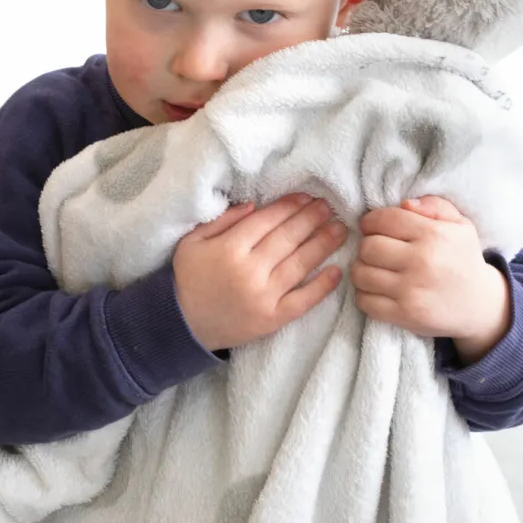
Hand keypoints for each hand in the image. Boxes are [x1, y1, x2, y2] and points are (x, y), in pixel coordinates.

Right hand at [174, 193, 348, 351]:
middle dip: (311, 219)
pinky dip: (321, 286)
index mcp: (229, 249)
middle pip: (288, 238)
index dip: (289, 206)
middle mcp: (250, 270)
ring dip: (323, 244)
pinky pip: (303, 300)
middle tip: (329, 207)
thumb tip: (255, 206)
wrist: (182, 325)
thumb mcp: (192, 242)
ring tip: (340, 230)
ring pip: (300, 264)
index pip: (267, 221)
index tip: (306, 197)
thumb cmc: (187, 279)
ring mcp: (263, 296)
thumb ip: (222, 221)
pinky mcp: (272, 319)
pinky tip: (336, 271)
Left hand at [353, 196, 509, 362]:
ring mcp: (411, 290)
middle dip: (367, 245)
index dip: (371, 222)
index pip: (384, 220)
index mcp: (434, 235)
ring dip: (362, 269)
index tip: (373, 228)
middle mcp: (422, 261)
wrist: (480, 305)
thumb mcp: (460, 225)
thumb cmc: (463, 259)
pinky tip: (377, 290)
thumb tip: (405, 204)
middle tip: (377, 250)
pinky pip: (364, 301)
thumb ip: (435, 206)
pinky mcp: (404, 314)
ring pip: (360, 273)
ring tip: (375, 269)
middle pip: (367, 247)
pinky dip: (364, 295)